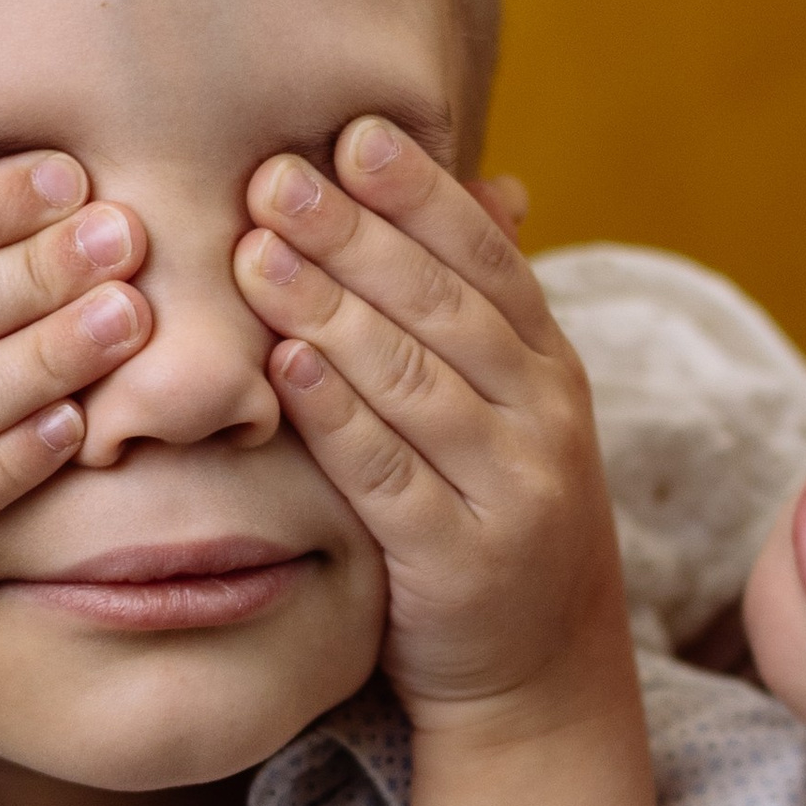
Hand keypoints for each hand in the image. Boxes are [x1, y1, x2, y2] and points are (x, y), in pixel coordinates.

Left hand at [234, 119, 632, 731]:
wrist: (539, 670)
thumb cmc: (494, 516)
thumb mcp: (507, 411)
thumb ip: (473, 313)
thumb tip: (462, 183)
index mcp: (549, 365)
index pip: (488, 257)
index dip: (420, 193)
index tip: (350, 135)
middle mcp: (544, 417)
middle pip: (443, 306)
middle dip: (354, 235)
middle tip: (273, 178)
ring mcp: (512, 490)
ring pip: (415, 381)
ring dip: (330, 311)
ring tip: (256, 256)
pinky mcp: (462, 561)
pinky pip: (389, 476)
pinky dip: (337, 417)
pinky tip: (285, 368)